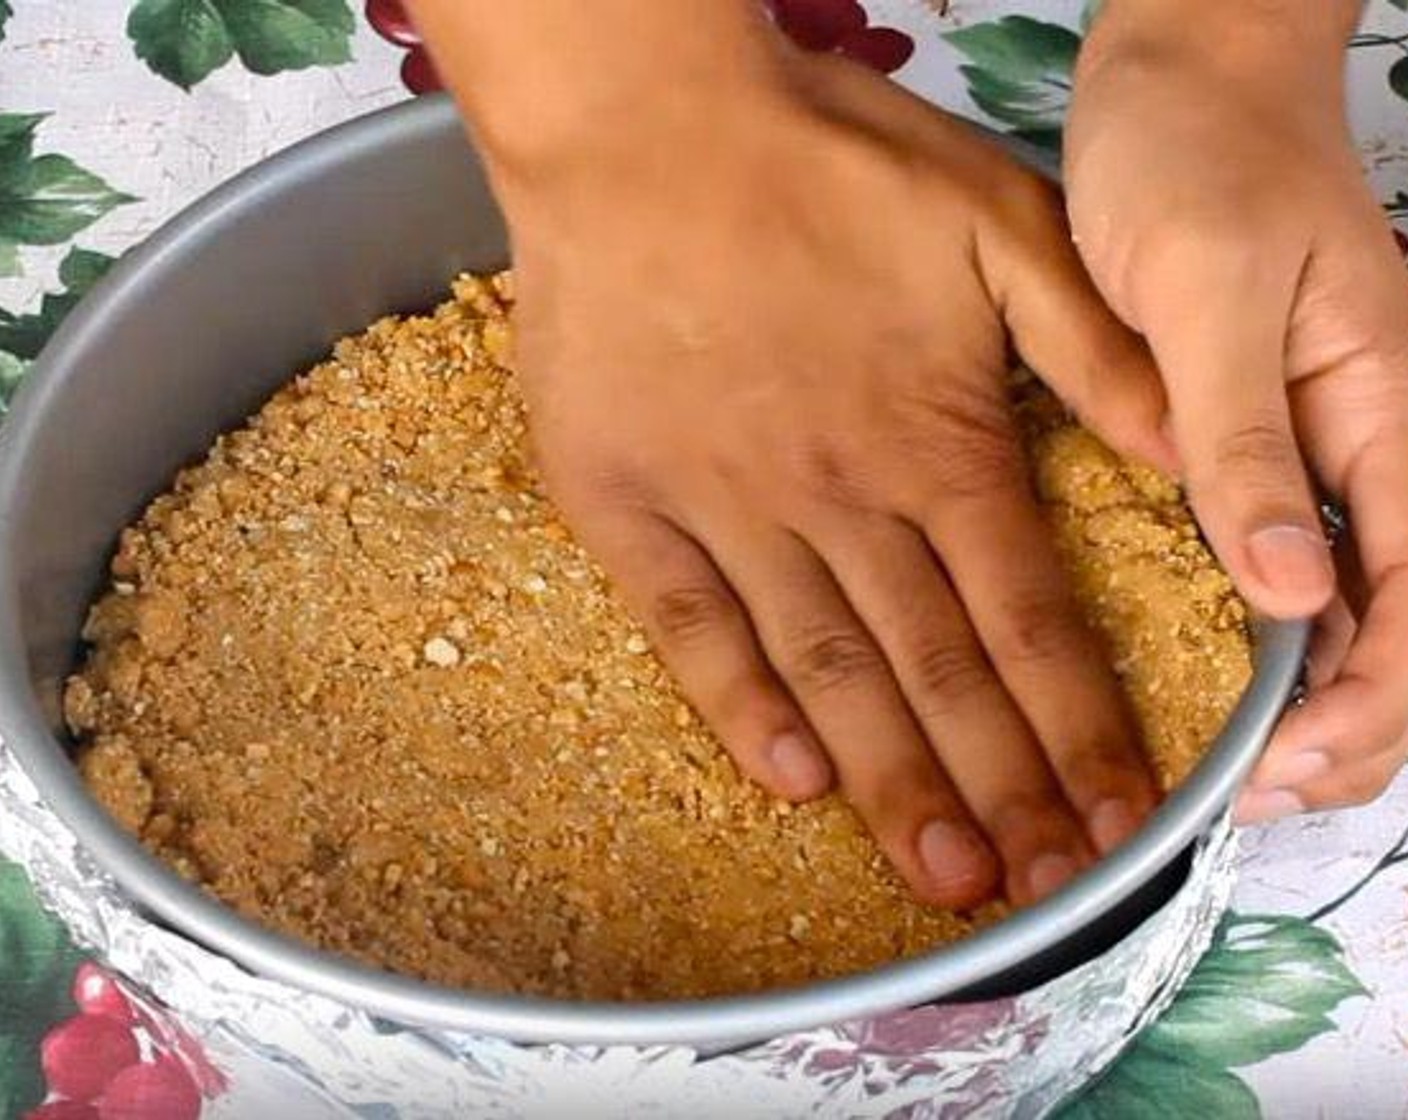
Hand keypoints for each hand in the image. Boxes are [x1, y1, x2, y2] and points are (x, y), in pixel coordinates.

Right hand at [476, 41, 1168, 905]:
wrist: (640, 128)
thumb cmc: (818, 160)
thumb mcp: (996, 215)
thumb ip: (1096, 344)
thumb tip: (1186, 456)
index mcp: (934, 440)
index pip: (1030, 618)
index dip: (1082, 727)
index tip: (1120, 821)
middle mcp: (839, 499)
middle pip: (937, 672)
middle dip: (1000, 789)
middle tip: (1041, 890)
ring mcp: (725, 509)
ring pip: (827, 670)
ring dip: (890, 780)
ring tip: (943, 876)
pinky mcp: (626, 505)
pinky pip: (689, 628)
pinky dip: (737, 707)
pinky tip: (784, 779)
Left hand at [1066, 1, 1407, 822]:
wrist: (1184, 73)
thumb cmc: (1198, 158)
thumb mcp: (1208, 298)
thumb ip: (1247, 443)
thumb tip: (1293, 596)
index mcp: (1392, 413)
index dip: (1366, 707)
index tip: (1276, 771)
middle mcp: (1375, 442)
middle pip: (1400, 624)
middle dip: (1344, 729)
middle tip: (1242, 798)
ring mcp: (1328, 441)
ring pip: (1353, 604)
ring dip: (1310, 698)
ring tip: (1231, 768)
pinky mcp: (1266, 432)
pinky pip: (1292, 553)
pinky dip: (1271, 630)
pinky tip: (1221, 670)